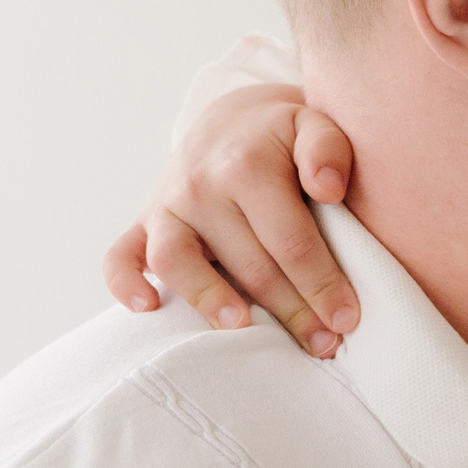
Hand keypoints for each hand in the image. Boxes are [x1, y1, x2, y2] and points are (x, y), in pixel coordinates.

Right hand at [101, 84, 361, 356]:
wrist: (232, 123)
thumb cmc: (285, 137)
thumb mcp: (315, 124)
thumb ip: (328, 148)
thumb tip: (328, 187)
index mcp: (247, 166)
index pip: (291, 241)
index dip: (322, 285)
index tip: (348, 319)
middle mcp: (200, 187)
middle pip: (248, 264)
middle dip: (290, 311)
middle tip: (323, 345)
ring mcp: (167, 206)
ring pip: (178, 262)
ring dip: (209, 299)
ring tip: (242, 328)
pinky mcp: (143, 223)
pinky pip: (120, 256)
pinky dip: (125, 284)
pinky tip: (148, 308)